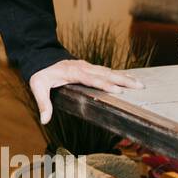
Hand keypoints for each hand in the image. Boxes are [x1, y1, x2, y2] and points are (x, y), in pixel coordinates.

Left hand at [29, 59, 144, 123]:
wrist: (41, 57)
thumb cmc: (41, 73)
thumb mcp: (37, 87)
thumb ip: (43, 104)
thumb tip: (45, 120)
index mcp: (73, 72)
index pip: (91, 79)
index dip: (105, 84)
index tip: (118, 90)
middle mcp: (83, 67)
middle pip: (106, 74)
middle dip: (123, 80)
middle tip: (139, 86)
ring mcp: (87, 66)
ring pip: (109, 72)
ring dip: (124, 77)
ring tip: (140, 84)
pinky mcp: (89, 67)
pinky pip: (106, 71)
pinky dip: (118, 74)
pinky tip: (129, 79)